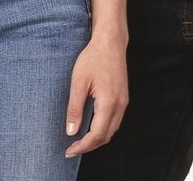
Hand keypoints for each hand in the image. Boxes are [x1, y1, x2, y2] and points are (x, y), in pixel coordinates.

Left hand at [64, 34, 127, 157]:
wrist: (110, 42)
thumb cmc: (93, 58)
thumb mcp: (78, 82)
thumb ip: (75, 108)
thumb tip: (71, 131)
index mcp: (109, 103)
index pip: (97, 135)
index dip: (83, 146)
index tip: (69, 151)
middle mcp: (120, 105)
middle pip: (106, 136)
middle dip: (89, 146)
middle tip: (72, 149)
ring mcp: (124, 101)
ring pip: (112, 130)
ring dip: (97, 139)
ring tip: (80, 140)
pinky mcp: (123, 97)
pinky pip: (115, 120)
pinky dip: (103, 129)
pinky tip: (91, 126)